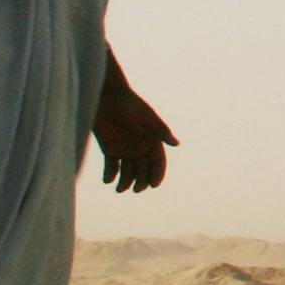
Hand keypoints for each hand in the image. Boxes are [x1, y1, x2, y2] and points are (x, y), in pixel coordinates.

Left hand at [94, 72, 176, 193]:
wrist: (107, 95)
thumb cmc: (129, 104)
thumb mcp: (147, 116)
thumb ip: (161, 130)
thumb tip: (176, 144)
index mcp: (151, 140)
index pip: (157, 161)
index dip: (157, 173)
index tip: (154, 185)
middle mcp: (139, 147)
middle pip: (143, 170)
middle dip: (141, 181)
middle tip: (136, 189)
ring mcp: (124, 149)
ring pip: (127, 171)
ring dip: (125, 182)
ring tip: (120, 189)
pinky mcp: (109, 149)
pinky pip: (111, 166)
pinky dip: (110, 175)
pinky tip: (108, 180)